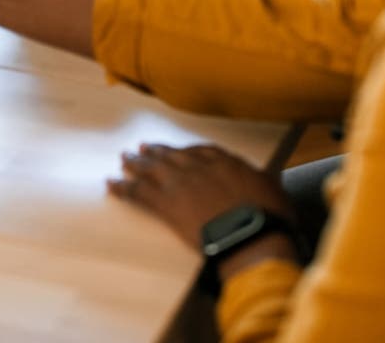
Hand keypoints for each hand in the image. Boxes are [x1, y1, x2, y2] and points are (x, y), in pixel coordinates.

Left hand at [108, 143, 295, 266]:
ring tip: (123, 159)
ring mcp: (182, 183)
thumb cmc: (268, 218)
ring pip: (152, 169)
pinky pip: (139, 193)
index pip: (200, 151)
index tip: (176, 149)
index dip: (185, 150)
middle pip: (172, 155)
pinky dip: (123, 188)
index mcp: (226, 162)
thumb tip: (261, 184)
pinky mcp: (167, 204)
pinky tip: (112, 185)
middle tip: (141, 148)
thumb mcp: (272, 191)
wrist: (250, 236)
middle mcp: (200, 167)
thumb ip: (259, 182)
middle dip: (156, 152)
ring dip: (136, 164)